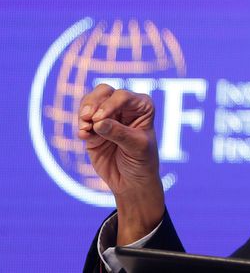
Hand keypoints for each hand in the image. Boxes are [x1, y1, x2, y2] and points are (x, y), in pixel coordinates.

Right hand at [78, 84, 164, 244]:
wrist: (132, 182)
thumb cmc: (142, 161)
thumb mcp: (137, 147)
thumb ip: (119, 133)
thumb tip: (98, 122)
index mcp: (142, 106)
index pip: (123, 96)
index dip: (110, 105)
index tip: (99, 119)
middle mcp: (125, 107)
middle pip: (104, 92)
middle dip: (93, 102)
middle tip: (87, 117)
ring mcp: (108, 116)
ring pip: (90, 102)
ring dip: (84, 112)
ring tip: (85, 128)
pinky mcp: (94, 129)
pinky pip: (83, 120)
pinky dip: (81, 125)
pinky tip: (84, 136)